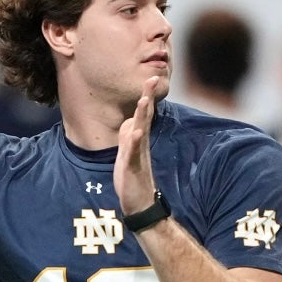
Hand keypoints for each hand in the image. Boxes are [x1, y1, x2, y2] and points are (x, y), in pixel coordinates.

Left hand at [114, 77, 159, 215]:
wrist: (140, 204)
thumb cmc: (133, 179)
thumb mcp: (128, 153)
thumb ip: (129, 137)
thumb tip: (130, 123)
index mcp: (138, 139)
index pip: (143, 114)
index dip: (146, 96)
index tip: (150, 78)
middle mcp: (141, 144)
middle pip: (144, 117)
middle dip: (148, 97)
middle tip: (153, 78)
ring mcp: (138, 155)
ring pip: (141, 131)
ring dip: (142, 115)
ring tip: (144, 99)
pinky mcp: (134, 167)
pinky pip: (135, 152)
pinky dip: (135, 142)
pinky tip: (136, 132)